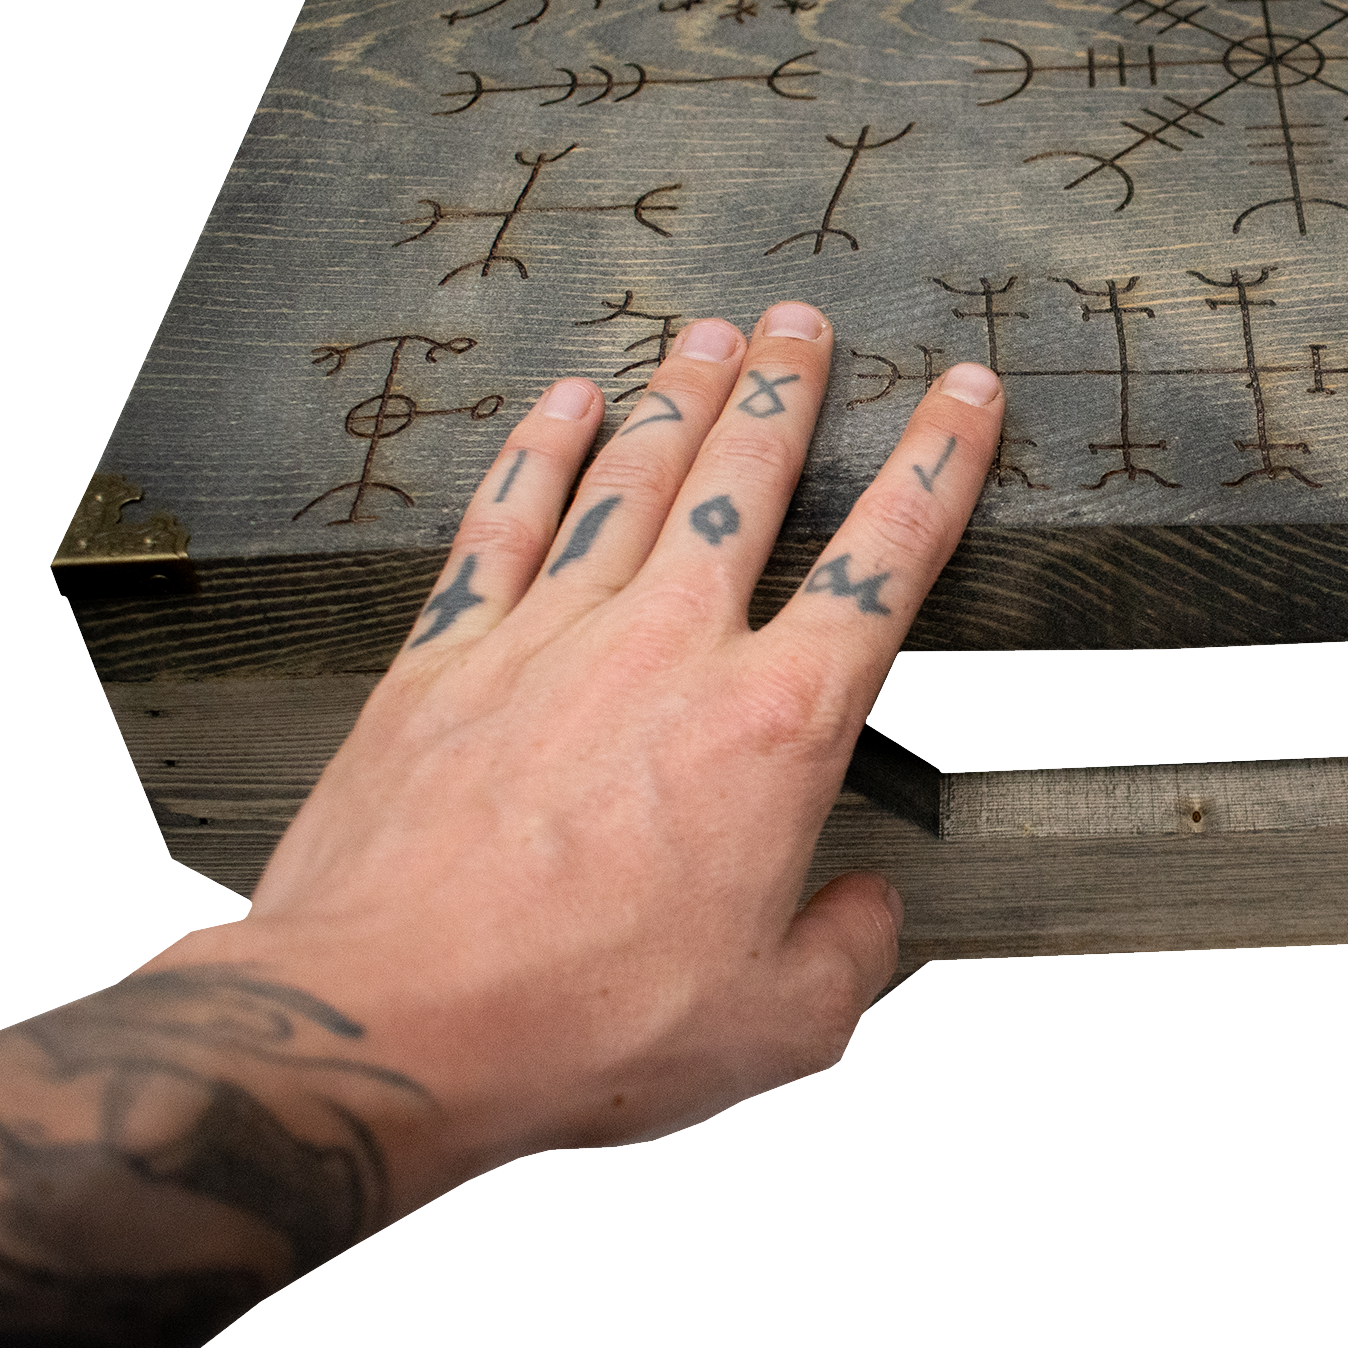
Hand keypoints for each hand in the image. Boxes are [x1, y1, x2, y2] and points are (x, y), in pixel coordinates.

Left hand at [149, 298, 1000, 1203]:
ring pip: (630, 477)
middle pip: (744, 478)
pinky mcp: (444, 658)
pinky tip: (561, 405)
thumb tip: (867, 910)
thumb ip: (852, 951)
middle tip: (804, 322)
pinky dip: (536, 452)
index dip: (937, 464)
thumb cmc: (578, 1024)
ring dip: (678, 394)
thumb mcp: (780, 1025)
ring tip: (708, 334)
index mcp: (775, 727)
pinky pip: (502, 521)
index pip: (882, 560)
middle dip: (786, 386)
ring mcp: (548, 638)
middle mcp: (668, 651)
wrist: (387, 1022)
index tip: (961, 396)